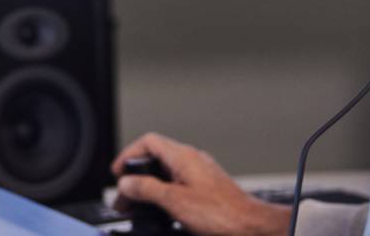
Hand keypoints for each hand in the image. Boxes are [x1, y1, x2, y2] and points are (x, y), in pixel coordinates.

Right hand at [111, 132, 291, 235]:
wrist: (251, 227)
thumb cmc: (221, 213)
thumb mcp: (174, 201)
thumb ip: (146, 189)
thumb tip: (126, 183)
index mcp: (183, 156)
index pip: (148, 142)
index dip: (128, 155)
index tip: (118, 174)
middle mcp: (192, 160)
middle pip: (155, 158)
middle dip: (136, 177)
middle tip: (125, 197)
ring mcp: (200, 174)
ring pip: (166, 173)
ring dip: (149, 188)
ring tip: (139, 207)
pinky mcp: (206, 189)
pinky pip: (178, 184)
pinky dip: (164, 195)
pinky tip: (162, 212)